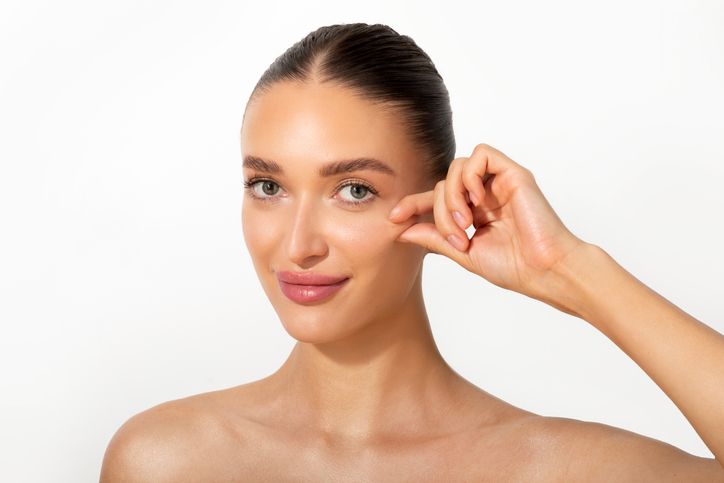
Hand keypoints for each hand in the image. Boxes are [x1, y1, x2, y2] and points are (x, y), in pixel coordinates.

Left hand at [388, 143, 587, 303]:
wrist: (545, 271)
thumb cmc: (514, 267)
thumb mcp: (464, 253)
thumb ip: (436, 239)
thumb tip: (403, 230)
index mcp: (474, 212)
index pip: (436, 198)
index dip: (413, 204)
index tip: (393, 218)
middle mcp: (485, 194)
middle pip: (442, 184)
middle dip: (439, 211)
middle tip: (457, 237)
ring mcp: (498, 183)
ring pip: (456, 167)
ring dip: (452, 196)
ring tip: (467, 224)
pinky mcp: (513, 173)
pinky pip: (481, 155)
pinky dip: (470, 175)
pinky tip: (477, 201)